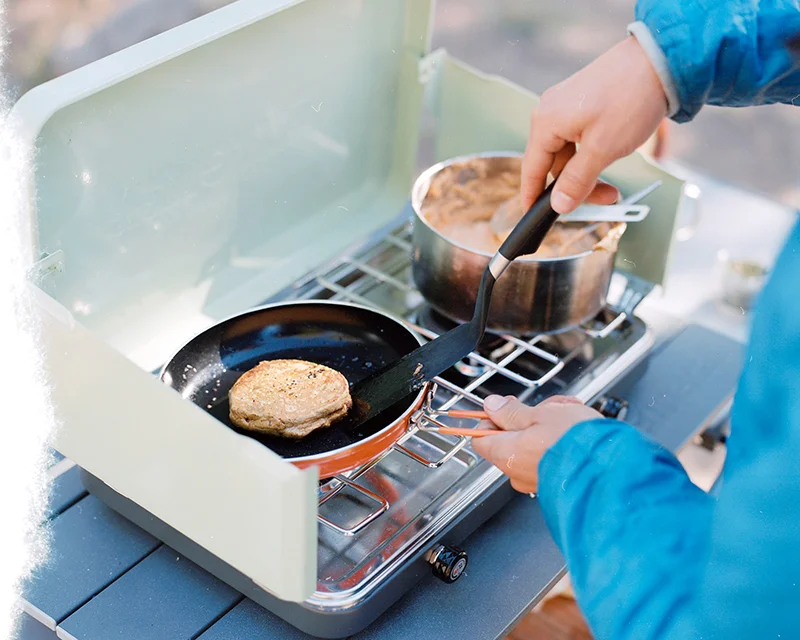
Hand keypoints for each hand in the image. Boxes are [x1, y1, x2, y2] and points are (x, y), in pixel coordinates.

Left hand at [470, 395, 601, 493]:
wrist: (613, 470)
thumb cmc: (577, 443)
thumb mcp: (541, 415)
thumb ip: (512, 412)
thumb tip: (492, 406)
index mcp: (507, 454)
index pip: (480, 437)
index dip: (490, 418)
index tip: (504, 406)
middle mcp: (517, 472)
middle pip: (509, 439)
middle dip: (528, 418)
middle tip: (548, 406)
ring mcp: (535, 480)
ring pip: (532, 445)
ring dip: (548, 426)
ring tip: (570, 414)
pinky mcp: (555, 482)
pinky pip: (549, 457)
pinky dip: (559, 441)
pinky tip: (577, 429)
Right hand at [522, 36, 668, 213]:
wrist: (660, 60)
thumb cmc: (631, 98)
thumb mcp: (602, 149)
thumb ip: (576, 181)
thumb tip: (559, 205)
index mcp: (546, 122)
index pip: (531, 169)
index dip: (534, 197)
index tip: (536, 218)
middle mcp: (549, 112)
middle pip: (552, 164)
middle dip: (577, 186)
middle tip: (605, 200)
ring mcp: (565, 106)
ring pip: (568, 154)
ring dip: (588, 173)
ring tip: (614, 185)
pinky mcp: (582, 103)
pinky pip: (578, 139)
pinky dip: (592, 155)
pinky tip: (610, 157)